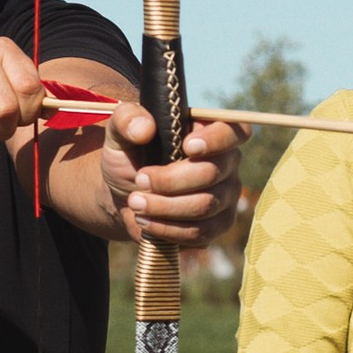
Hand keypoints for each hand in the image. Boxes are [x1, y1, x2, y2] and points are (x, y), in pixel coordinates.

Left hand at [97, 109, 244, 254]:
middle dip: (170, 180)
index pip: (233, 131)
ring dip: (165, 207)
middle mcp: (226, 163)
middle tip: (139, 180)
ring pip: (204, 206)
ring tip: (135, 202)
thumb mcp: (119, 133)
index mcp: (210, 131)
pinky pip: (199, 232)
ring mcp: (226, 196)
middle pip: (212, 173)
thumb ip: (126, 120)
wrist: (126, 196)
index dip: (216, 140)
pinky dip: (168, 229)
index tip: (187, 146)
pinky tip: (145, 221)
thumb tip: (144, 128)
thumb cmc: (129, 157)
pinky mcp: (217, 225)